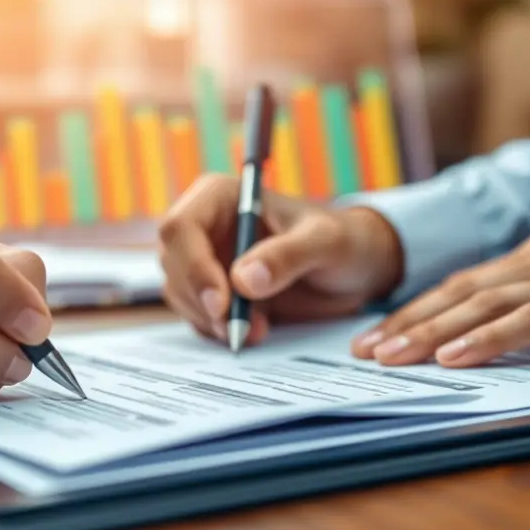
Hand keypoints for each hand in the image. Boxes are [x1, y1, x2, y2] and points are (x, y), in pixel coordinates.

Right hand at [158, 174, 403, 344]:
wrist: (355, 270)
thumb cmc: (343, 241)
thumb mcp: (326, 243)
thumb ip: (287, 256)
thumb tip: (243, 280)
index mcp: (221, 198)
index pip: (180, 228)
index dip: (192, 267)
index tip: (222, 304)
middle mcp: (206, 227)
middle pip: (173, 266)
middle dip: (203, 302)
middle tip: (241, 330)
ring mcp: (207, 261)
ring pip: (181, 295)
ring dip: (212, 321)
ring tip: (258, 331)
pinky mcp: (215, 293)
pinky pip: (197, 316)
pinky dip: (218, 331)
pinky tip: (254, 331)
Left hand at [351, 227, 529, 365]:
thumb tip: (490, 344)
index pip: (462, 285)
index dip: (415, 311)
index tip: (376, 337)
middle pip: (459, 292)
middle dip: (406, 323)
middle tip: (363, 352)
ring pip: (483, 303)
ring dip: (431, 332)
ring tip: (391, 357)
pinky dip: (488, 337)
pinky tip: (455, 355)